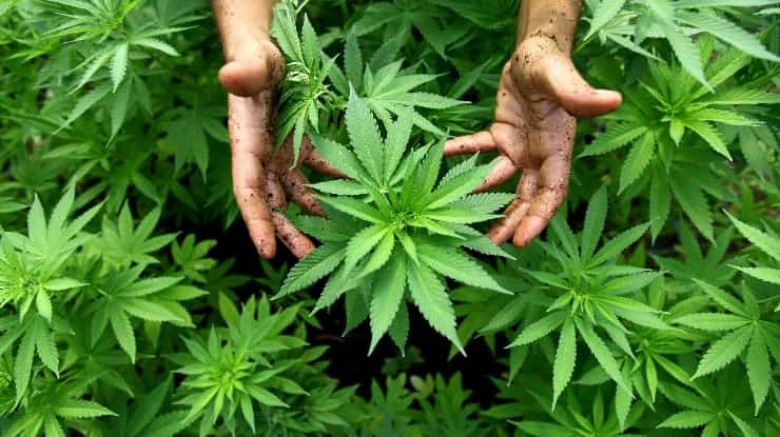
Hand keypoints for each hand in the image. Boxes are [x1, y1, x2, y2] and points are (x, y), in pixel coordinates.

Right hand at [221, 40, 340, 258]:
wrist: (266, 54)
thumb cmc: (256, 58)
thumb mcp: (253, 62)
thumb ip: (244, 71)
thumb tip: (230, 76)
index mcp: (246, 146)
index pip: (247, 191)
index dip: (256, 222)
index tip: (266, 251)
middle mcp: (263, 158)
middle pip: (274, 204)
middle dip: (289, 233)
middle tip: (309, 258)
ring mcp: (282, 156)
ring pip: (298, 196)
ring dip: (315, 217)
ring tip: (336, 240)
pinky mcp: (302, 147)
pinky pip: (322, 171)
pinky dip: (338, 182)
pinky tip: (360, 192)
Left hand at [444, 35, 621, 247]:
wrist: (537, 50)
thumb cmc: (551, 63)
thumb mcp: (561, 79)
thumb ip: (580, 95)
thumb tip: (614, 101)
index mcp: (558, 149)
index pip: (551, 192)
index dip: (538, 218)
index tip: (521, 240)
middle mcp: (540, 155)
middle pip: (526, 197)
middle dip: (511, 221)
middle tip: (491, 244)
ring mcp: (520, 147)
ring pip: (503, 182)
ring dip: (485, 198)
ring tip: (464, 218)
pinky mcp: (501, 135)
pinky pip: (479, 148)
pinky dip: (462, 152)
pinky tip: (442, 155)